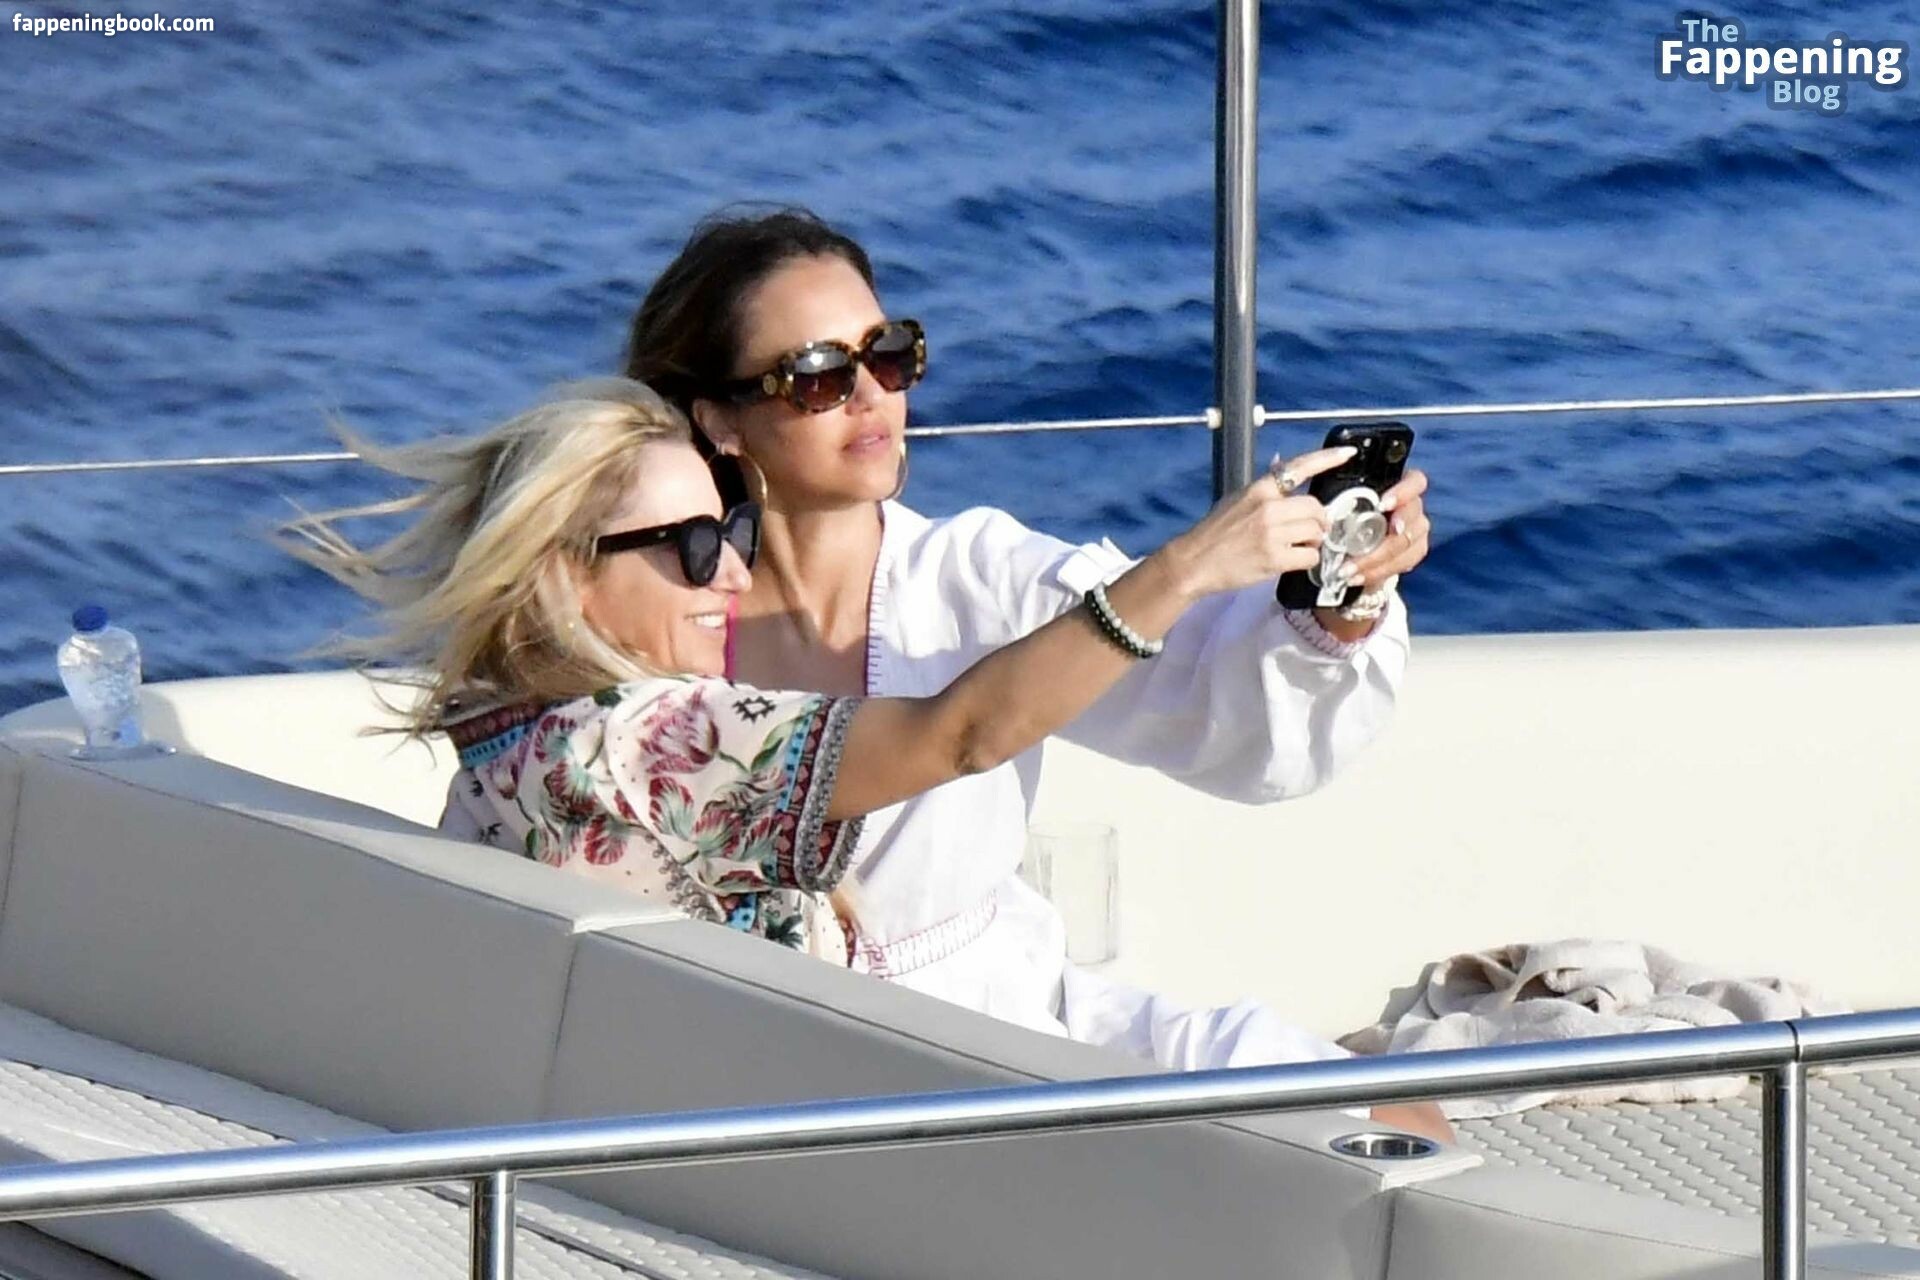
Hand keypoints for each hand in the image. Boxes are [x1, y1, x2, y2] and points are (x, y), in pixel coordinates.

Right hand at [1157, 446, 1355, 597]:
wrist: (1194, 562)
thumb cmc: (1216, 532)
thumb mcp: (1238, 499)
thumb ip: (1265, 486)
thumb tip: (1282, 462)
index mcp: (1259, 489)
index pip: (1299, 467)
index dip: (1327, 458)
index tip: (1347, 453)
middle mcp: (1268, 507)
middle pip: (1316, 507)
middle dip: (1318, 521)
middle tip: (1308, 531)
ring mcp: (1272, 533)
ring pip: (1316, 532)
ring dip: (1312, 541)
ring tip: (1293, 547)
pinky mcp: (1274, 559)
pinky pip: (1310, 556)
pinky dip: (1306, 560)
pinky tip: (1290, 560)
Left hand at [1345, 467, 1430, 588]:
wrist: (1352, 542)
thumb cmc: (1345, 514)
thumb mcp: (1342, 502)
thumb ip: (1342, 500)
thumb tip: (1325, 509)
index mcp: (1399, 485)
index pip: (1415, 482)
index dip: (1403, 492)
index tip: (1383, 505)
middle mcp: (1412, 506)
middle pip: (1412, 519)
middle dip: (1387, 537)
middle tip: (1359, 549)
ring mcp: (1417, 529)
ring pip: (1408, 544)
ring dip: (1377, 560)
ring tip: (1349, 570)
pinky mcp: (1415, 551)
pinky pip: (1406, 562)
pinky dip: (1380, 572)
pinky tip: (1359, 577)